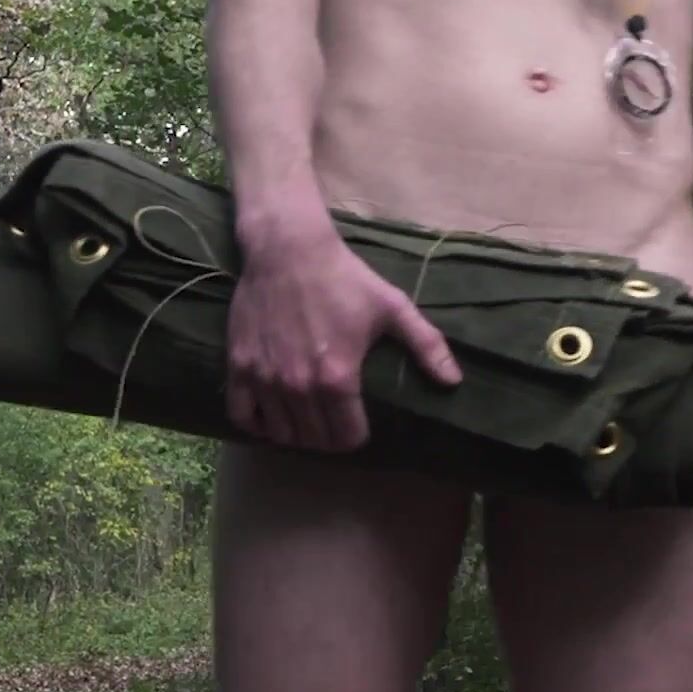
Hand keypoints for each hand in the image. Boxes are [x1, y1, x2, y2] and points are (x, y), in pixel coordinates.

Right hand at [225, 231, 460, 451]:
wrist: (288, 250)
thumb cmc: (345, 278)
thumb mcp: (393, 308)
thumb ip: (426, 346)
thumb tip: (453, 382)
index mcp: (338, 378)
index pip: (347, 438)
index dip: (357, 436)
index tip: (359, 425)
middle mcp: (299, 387)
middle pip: (315, 440)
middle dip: (329, 438)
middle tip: (335, 424)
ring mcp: (265, 379)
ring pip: (281, 434)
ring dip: (297, 434)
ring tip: (308, 420)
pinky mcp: (239, 367)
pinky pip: (242, 416)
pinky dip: (257, 424)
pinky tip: (271, 416)